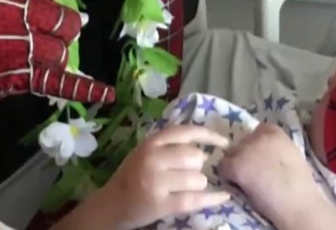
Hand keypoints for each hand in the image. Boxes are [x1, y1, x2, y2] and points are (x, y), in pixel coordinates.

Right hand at [84, 125, 231, 229]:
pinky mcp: (161, 204)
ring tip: (185, 189)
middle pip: (195, 157)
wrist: (111, 204)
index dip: (209, 135)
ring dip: (198, 185)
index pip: (186, 132)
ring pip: (198, 179)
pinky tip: (223, 196)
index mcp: (150, 142)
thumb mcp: (145, 152)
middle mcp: (153, 158)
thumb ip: (168, 145)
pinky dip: (212, 199)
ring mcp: (156, 182)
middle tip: (188, 173)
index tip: (224, 143)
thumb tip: (204, 147)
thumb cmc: (132, 176)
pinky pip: (195, 199)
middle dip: (198, 166)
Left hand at [218, 123, 323, 226]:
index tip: (261, 160)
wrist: (299, 203)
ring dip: (236, 166)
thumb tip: (261, 152)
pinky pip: (223, 168)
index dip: (256, 147)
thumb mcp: (291, 154)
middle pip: (241, 142)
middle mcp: (258, 135)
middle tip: (254, 172)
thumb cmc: (300, 185)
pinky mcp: (236, 164)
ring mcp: (246, 149)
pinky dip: (228, 177)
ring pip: (230, 154)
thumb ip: (275, 147)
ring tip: (248, 181)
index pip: (256, 132)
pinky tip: (243, 186)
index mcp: (274, 131)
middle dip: (245, 156)